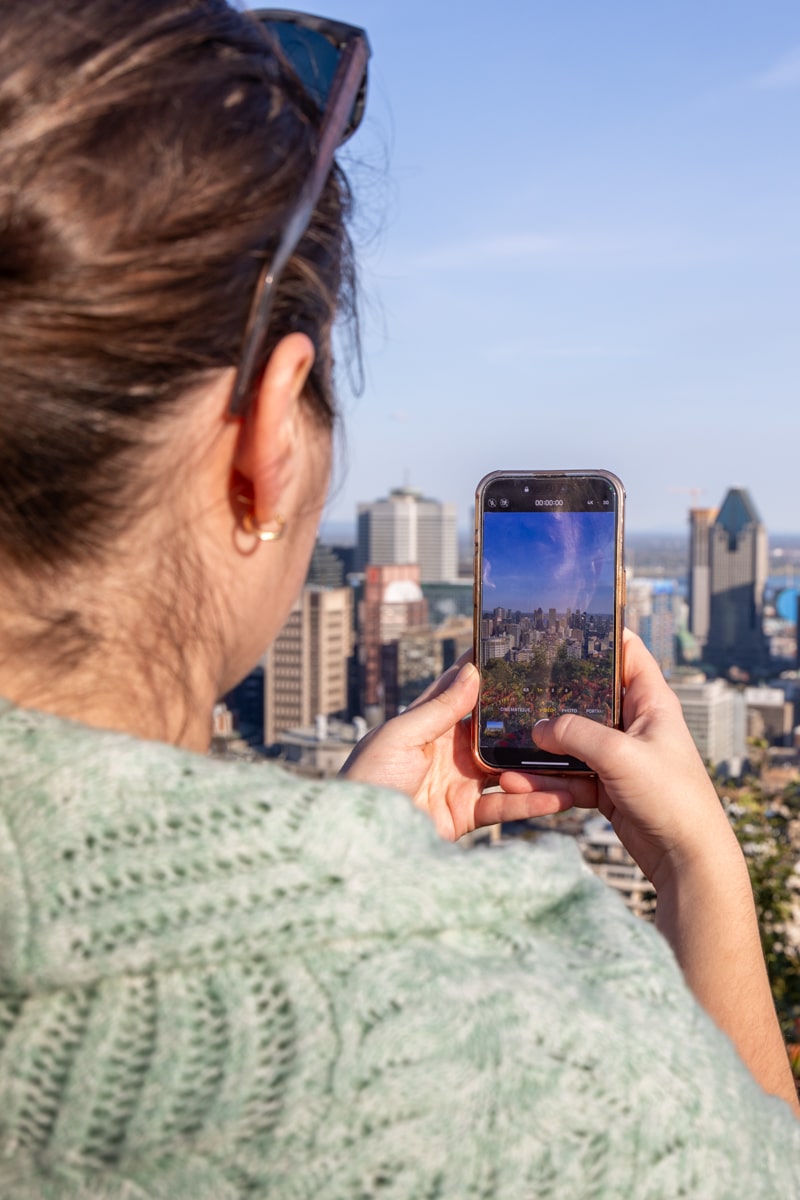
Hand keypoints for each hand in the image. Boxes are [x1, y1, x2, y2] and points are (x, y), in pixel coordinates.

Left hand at [340, 658, 573, 840]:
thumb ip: (439, 708)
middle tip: (563, 701)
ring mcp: (458, 784)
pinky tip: (561, 795)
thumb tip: (472, 671)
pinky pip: (506, 805)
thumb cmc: (366, 780)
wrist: (359, 844)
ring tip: (572, 753)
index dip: (485, 674)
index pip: (460, 692)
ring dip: (537, 764)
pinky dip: (533, 802)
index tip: (514, 652)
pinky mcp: (466, 816)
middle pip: (493, 731)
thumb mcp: (400, 736)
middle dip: (524, 719)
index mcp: (426, 725)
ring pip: (507, 769)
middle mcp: (447, 752)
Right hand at [499, 630, 739, 889]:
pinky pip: (571, 775)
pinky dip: (549, 781)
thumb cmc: (671, 797)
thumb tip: (538, 729)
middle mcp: (635, 724)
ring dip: (543, 749)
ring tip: (508, 751)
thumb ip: (576, 734)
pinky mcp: (608, 786)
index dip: (599, 636)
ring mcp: (620, 756)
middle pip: (589, 699)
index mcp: (651, 703)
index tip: (562, 627)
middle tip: (517, 686)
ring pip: (573, 742)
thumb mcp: (619, 755)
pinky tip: (521, 785)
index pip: (628, 653)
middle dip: (554, 697)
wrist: (686, 858)